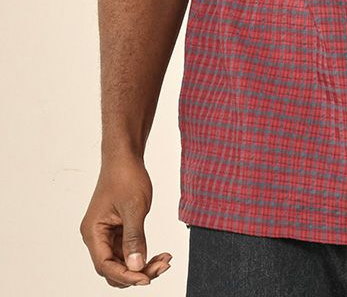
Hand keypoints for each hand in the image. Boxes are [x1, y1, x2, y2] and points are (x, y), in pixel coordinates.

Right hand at [80, 154, 172, 286]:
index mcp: (93, 232)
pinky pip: (127, 250)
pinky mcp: (116, 230)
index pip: (106, 265)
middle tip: (162, 266)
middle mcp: (96, 236)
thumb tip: (136, 266)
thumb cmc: (125, 176)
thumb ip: (134, 239)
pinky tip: (159, 254)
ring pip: (122, 261)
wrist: (125, 157)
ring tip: (165, 260)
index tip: (147, 279)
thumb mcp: (134, 208)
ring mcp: (106, 234)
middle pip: (114, 268)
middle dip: (137, 272)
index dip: (127, 275)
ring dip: (142, 265)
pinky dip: (142, 254)